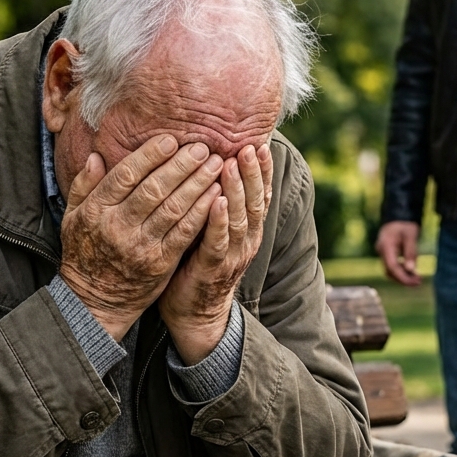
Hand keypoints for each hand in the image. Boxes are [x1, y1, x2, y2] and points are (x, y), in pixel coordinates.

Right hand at [59, 136, 223, 340]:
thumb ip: (84, 185)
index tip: (171, 139)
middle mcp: (118, 227)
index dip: (150, 156)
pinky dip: (202, 212)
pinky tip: (216, 194)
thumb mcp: (73, 217)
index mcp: (96, 210)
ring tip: (216, 164)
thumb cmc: (85, 252)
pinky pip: (184, 233)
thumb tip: (96, 155)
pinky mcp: (160, 263)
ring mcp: (140, 246)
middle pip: (154, 189)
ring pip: (173, 208)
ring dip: (198, 184)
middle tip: (203, 147)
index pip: (125, 175)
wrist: (94, 301)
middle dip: (182, 165)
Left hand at [159, 144, 272, 363]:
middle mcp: (246, 240)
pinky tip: (215, 201)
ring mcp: (232, 255)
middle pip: (254, 201)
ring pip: (240, 217)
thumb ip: (213, 202)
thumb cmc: (197, 265)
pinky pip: (218, 241)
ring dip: (237, 189)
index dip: (261, 170)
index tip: (259, 143)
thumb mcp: (210, 231)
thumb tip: (209, 166)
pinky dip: (219, 220)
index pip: (259, 194)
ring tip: (232, 163)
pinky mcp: (214, 268)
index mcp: (247, 229)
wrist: (194, 314)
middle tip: (249, 146)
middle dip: (253, 172)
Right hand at [376, 220, 420, 285]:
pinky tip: (412, 272)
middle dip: (404, 278)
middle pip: (390, 271)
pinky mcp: (386, 254)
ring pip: (390, 271)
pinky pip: (392, 266)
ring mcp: (382, 253)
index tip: (416, 282)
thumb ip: (410, 252)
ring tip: (417, 279)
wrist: (397, 216)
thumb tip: (411, 270)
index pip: (392, 267)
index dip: (403, 277)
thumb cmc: (405, 224)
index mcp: (386, 246)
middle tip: (419, 282)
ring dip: (402, 276)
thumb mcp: (411, 235)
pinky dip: (401, 271)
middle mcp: (381, 251)